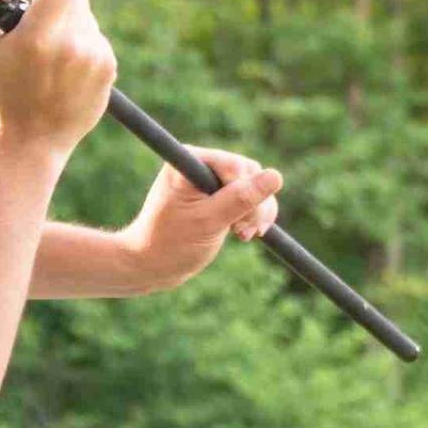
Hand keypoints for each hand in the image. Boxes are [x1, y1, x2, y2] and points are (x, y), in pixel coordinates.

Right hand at [0, 0, 115, 158]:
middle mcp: (71, 44)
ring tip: (50, 52)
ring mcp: (94, 57)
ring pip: (86, 19)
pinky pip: (97, 40)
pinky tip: (64, 67)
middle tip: (39, 22)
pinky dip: (82, 45)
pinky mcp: (109, 69)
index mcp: (38, 37)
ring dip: (69, 24)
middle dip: (56, 2)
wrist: (33, 137)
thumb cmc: (3, 93)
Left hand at [120, 147, 282, 291]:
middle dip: (253, 205)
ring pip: (255, 186)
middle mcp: (201, 163)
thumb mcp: (209, 222)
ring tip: (243, 235)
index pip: (238, 166)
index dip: (246, 194)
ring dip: (256, 212)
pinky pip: (250, 197)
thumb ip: (241, 199)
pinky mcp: (217, 195)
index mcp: (191, 161)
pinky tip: (244, 233)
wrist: (152, 266)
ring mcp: (210, 179)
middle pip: (250, 174)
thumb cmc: (172, 244)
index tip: (238, 223)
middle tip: (241, 232)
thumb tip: (275, 177)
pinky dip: (253, 215)